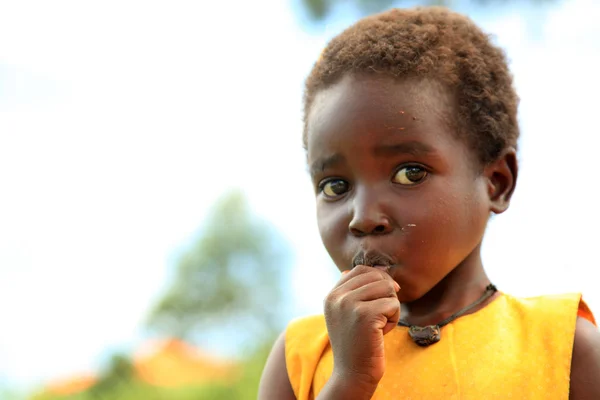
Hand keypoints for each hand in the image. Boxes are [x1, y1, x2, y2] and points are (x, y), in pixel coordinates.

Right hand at [323, 265, 400, 389]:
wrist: (353, 374)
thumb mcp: (349, 314)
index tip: (381, 300)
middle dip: (386, 294)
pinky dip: (393, 319)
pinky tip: (381, 333)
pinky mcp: (365, 315)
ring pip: (387, 289)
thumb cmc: (357, 343)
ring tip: (380, 325)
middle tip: (381, 315)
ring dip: (391, 307)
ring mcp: (349, 304)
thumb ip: (357, 291)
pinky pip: (393, 304)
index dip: (378, 280)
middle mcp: (336, 297)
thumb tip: (380, 268)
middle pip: (377, 276)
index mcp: (331, 295)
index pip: (360, 269)